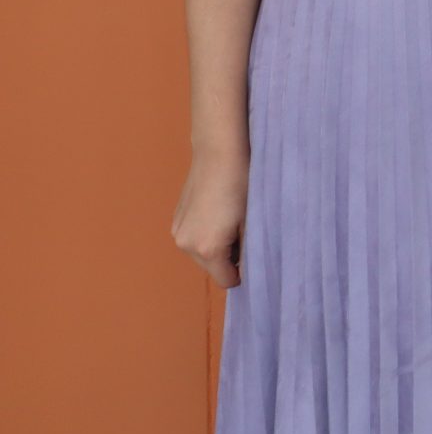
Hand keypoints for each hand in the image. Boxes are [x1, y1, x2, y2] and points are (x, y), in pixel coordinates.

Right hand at [173, 151, 249, 287]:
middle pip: (212, 269)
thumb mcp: (252, 222)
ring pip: (201, 254)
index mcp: (207, 249)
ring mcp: (177, 232)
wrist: (219, 153)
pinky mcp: (175, 220)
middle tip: (246, 235)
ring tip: (233, 222)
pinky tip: (219, 215)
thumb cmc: (243, 185)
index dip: (242, 273)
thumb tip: (249, 266)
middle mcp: (186, 245)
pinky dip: (206, 236)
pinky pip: (193, 239)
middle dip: (229, 260)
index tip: (254, 259)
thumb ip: (249, 250)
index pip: (226, 280)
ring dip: (217, 248)